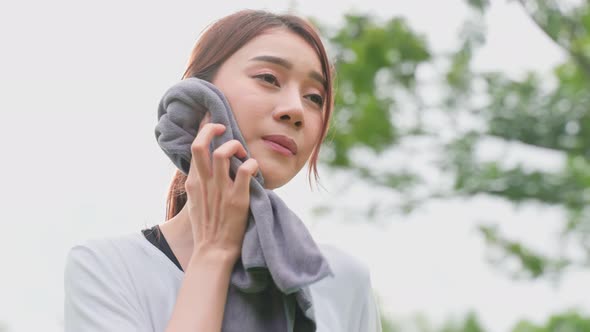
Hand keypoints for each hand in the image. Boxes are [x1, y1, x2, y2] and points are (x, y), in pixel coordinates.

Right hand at [185, 113, 257, 263]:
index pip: (193, 147)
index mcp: (193, 182)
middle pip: (200, 143)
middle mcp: (203, 183)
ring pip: (222, 153)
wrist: (213, 252)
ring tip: (242, 154)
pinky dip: (252, 164)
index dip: (204, 131)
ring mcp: (220, 190)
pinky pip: (245, 170)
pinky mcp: (237, 199)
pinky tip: (255, 170)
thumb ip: (199, 184)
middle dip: (213, 129)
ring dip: (235, 147)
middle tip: (226, 130)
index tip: (215, 127)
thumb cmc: (207, 228)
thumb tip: (207, 169)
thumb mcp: (195, 203)